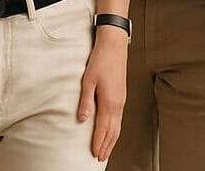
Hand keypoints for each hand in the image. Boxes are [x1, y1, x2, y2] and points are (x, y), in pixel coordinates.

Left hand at [78, 26, 128, 161]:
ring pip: (118, 126)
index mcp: (109, 101)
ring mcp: (121, 100)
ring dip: (112, 140)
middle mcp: (118, 104)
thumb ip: (86, 101)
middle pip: (113, 131)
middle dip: (107, 146)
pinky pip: (119, 119)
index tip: (94, 155)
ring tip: (106, 151)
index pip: (103, 128)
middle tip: (100, 159)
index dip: (98, 143)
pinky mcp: (121, 96)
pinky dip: (115, 130)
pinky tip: (112, 132)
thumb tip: (82, 119)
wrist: (114, 45)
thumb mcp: (88, 80)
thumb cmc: (100, 60)